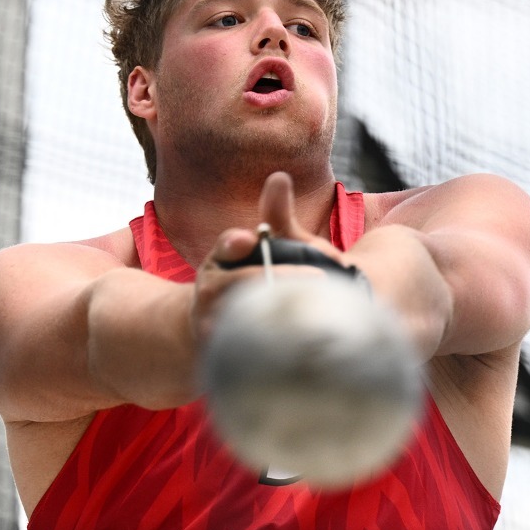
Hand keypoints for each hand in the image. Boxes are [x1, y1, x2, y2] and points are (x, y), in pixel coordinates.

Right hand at [189, 172, 348, 341]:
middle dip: (278, 279)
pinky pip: (245, 346)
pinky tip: (302, 339)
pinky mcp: (218, 351)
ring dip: (276, 313)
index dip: (234, 245)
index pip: (226, 248)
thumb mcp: (269, 247)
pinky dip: (274, 343)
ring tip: (316, 308)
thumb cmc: (260, 279)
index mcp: (219, 262)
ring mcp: (209, 323)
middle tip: (320, 275)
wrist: (236, 328)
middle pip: (236, 284)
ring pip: (240, 316)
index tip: (249, 239)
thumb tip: (279, 178)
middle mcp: (209, 291)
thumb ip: (276, 216)